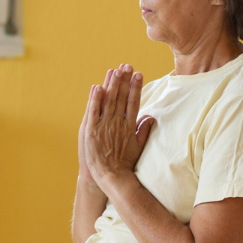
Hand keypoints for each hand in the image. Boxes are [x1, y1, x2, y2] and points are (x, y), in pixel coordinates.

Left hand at [82, 64, 154, 187]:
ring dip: (111, 84)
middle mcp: (118, 123)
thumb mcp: (139, 146)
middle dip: (124, 80)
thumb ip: (143, 130)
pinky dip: (95, 99)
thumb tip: (150, 117)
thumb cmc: (125, 164)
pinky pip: (93, 112)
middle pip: (121, 97)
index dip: (135, 87)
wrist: (112, 177)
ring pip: (108, 100)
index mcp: (129, 125)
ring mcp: (104, 126)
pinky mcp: (92, 131)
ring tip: (115, 70)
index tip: (138, 74)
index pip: (134, 101)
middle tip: (126, 65)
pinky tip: (98, 87)